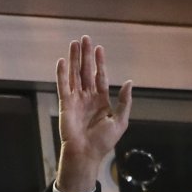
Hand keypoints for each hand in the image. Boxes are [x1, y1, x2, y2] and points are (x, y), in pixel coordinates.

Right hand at [54, 36, 132, 191]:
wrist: (86, 153)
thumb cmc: (103, 141)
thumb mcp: (120, 121)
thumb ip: (124, 101)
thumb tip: (128, 82)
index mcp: (101, 100)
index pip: (100, 76)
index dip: (100, 62)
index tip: (99, 48)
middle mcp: (88, 97)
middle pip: (86, 71)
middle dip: (86, 55)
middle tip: (85, 38)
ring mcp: (76, 99)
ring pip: (75, 75)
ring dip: (74, 59)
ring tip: (74, 43)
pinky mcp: (65, 104)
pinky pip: (63, 86)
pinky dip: (62, 74)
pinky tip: (62, 61)